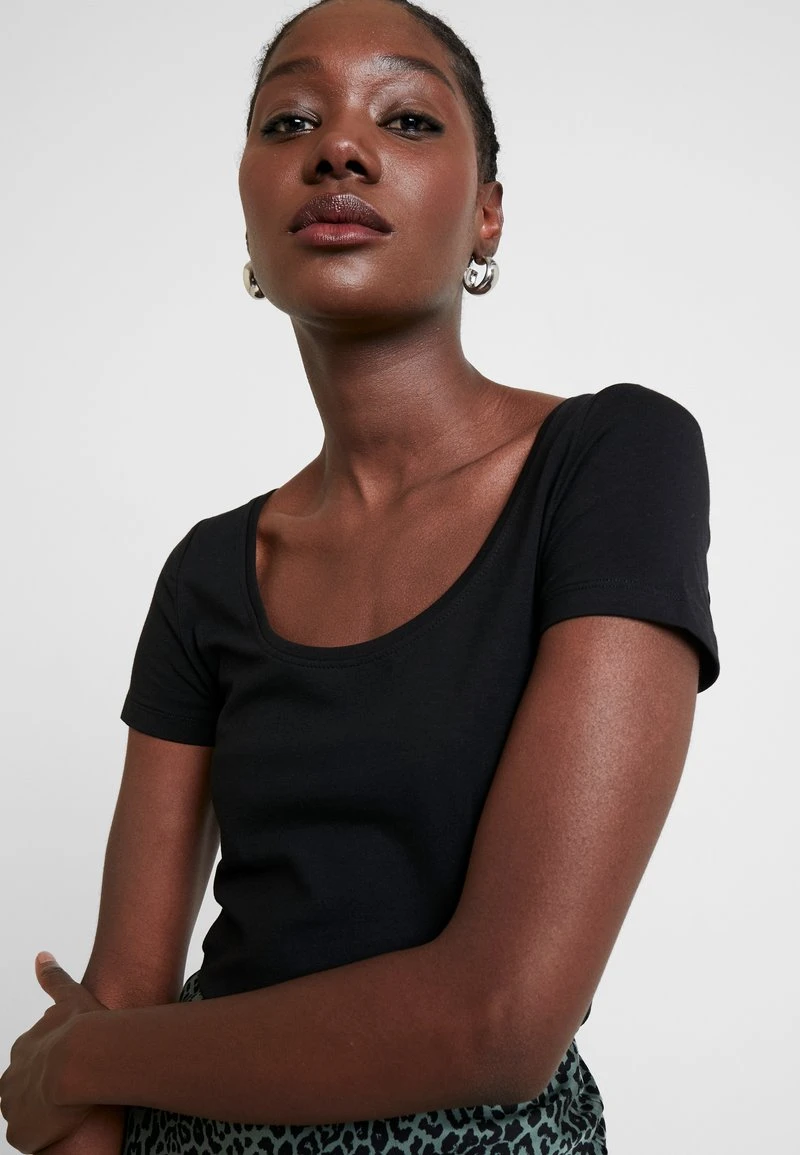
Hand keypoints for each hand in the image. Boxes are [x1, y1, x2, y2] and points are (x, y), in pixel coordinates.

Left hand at [0, 952, 107, 1152]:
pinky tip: (62, 1128)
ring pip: (25, 1113)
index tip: (68, 1066)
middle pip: (23, 1087)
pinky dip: (42, 1135)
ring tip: (68, 1111)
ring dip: (42, 1113)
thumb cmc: (83, 1029)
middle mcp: (12, 1077)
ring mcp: (14, 1106)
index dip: (50, 1064)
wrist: (82, 1060)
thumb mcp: (70, 996)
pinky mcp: (20, 1132)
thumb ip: (54, 978)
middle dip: (41, 1091)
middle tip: (69, 1091)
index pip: (32, 1060)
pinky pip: (28, 1138)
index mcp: (24, 1048)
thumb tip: (41, 956)